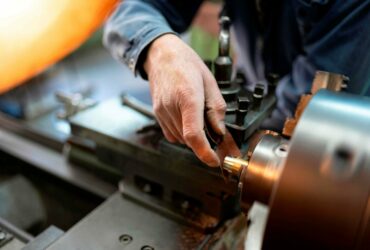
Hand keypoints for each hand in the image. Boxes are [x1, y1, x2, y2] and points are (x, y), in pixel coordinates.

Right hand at [144, 34, 225, 166]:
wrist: (161, 55)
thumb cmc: (186, 64)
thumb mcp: (210, 82)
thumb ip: (216, 109)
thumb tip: (219, 131)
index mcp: (188, 97)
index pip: (194, 134)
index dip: (205, 153)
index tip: (214, 160)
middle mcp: (171, 107)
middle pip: (189, 139)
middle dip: (204, 142)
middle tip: (213, 131)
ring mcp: (161, 112)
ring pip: (181, 139)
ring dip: (193, 137)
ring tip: (197, 116)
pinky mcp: (157, 114)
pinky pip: (172, 134)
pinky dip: (182, 133)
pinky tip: (186, 118)